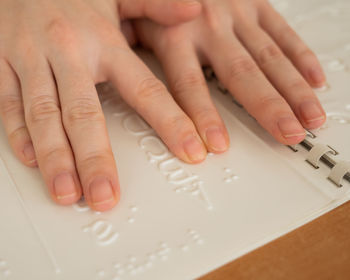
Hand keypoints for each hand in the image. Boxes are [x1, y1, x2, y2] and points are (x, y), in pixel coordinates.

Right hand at [0, 0, 201, 210]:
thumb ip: (156, 3)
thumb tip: (194, 9)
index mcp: (104, 40)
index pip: (146, 90)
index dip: (171, 123)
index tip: (191, 151)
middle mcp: (69, 54)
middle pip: (85, 115)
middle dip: (96, 160)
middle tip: (105, 196)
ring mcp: (31, 59)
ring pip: (42, 116)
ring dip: (55, 158)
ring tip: (67, 192)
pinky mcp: (1, 63)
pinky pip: (8, 103)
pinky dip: (18, 134)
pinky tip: (32, 160)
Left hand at [133, 0, 326, 151]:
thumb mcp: (132, 14)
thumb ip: (130, 47)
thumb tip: (126, 75)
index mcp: (174, 34)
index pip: (189, 84)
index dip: (203, 117)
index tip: (216, 145)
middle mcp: (207, 25)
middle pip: (242, 74)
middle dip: (268, 108)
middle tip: (287, 135)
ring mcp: (235, 14)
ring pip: (268, 58)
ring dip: (292, 90)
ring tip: (308, 118)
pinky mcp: (255, 3)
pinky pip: (282, 32)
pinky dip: (301, 57)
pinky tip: (313, 82)